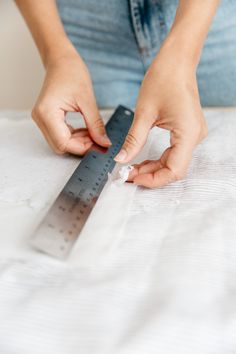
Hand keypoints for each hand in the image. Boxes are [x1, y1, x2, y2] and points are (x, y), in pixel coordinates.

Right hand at [32, 53, 110, 154]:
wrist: (61, 60)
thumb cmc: (71, 72)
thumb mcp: (88, 100)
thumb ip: (96, 124)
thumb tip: (103, 143)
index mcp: (47, 112)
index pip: (63, 142)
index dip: (82, 147)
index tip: (99, 146)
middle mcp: (40, 118)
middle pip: (60, 146)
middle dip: (81, 146)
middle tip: (98, 140)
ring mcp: (42, 119)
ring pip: (61, 143)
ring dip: (78, 142)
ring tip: (93, 133)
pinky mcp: (47, 119)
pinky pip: (60, 136)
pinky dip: (74, 137)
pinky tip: (86, 130)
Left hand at [114, 54, 207, 187]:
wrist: (176, 61)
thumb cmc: (163, 79)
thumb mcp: (144, 113)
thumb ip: (134, 140)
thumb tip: (121, 160)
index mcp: (188, 133)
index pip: (174, 170)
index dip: (153, 179)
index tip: (133, 178)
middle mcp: (195, 137)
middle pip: (174, 169)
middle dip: (151, 175)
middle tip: (128, 174)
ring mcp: (193, 134)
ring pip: (173, 162)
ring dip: (153, 168)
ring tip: (132, 168)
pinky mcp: (188, 131)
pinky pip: (174, 153)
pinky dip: (158, 159)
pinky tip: (143, 159)